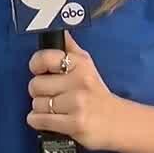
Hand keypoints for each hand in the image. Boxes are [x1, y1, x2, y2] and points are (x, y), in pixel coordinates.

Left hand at [26, 32, 122, 151]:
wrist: (118, 122)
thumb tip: (60, 29)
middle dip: (40, 93)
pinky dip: (39, 121)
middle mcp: (79, 81)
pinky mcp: (75, 123)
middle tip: (52, 95)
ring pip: (36, 104)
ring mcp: (77, 103)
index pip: (44, 58)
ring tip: (56, 110)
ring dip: (41, 109)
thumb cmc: (97, 93)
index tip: (39, 71)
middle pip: (35, 85)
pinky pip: (39, 120)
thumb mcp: (87, 65)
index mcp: (80, 63)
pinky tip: (51, 120)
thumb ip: (70, 48)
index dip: (36, 65)